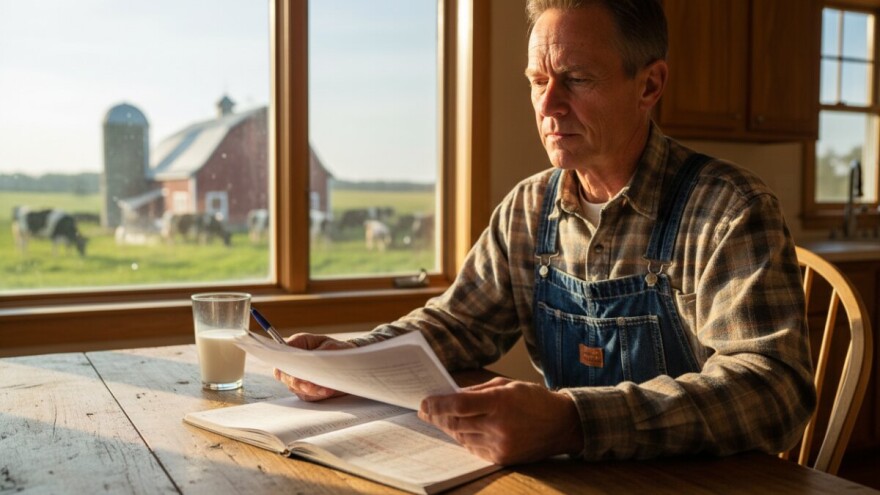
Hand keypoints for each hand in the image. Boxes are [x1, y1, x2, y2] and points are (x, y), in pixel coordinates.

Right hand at [272, 333, 354, 400]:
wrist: (349, 363)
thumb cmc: (339, 349)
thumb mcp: (332, 346)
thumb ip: (320, 353)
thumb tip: (309, 362)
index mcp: (297, 344)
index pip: (282, 355)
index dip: (284, 364)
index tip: (293, 372)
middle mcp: (294, 361)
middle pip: (284, 375)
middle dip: (297, 382)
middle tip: (310, 386)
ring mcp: (298, 376)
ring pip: (295, 387)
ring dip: (310, 390)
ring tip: (327, 389)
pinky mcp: (305, 388)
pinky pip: (306, 395)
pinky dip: (316, 395)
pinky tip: (328, 391)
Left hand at [417, 377, 583, 464]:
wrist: (562, 425)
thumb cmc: (534, 399)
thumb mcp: (507, 385)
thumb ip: (478, 391)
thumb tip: (452, 395)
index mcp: (500, 402)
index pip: (458, 404)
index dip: (437, 404)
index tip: (424, 403)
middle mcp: (498, 425)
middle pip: (456, 422)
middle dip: (439, 416)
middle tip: (426, 411)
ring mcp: (500, 445)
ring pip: (462, 437)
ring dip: (451, 427)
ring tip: (444, 419)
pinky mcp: (502, 458)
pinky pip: (474, 449)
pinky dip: (466, 439)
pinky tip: (464, 430)